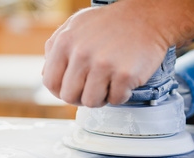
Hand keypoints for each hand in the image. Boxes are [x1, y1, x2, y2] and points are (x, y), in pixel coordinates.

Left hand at [42, 0, 171, 107]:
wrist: (147, 17)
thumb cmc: (111, 24)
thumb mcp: (75, 26)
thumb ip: (55, 48)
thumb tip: (46, 74)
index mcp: (65, 42)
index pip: (50, 82)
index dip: (60, 91)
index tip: (72, 89)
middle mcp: (82, 53)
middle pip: (69, 97)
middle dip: (80, 97)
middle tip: (92, 89)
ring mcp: (103, 65)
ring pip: (91, 102)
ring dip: (101, 98)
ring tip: (108, 84)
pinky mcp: (125, 75)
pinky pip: (115, 100)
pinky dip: (120, 95)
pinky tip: (123, 81)